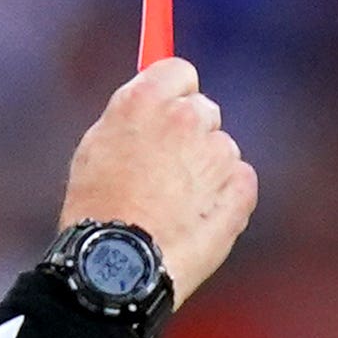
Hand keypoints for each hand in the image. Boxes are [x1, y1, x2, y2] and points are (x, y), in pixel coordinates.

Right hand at [59, 59, 258, 301]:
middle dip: (192, 135)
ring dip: (207, 171)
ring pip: (221, 150)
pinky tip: (197, 220)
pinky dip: (226, 198)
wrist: (120, 265)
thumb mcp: (97, 148)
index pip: (179, 71)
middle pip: (204, 111)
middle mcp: (185, 118)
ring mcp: (217, 152)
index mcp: (144, 101)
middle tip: (168, 171)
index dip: (176, 94)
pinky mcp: (240, 187)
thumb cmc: (98, 212)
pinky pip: (240, 181)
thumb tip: (152, 107)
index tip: (172, 109)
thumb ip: (132, 119)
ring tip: (176, 208)